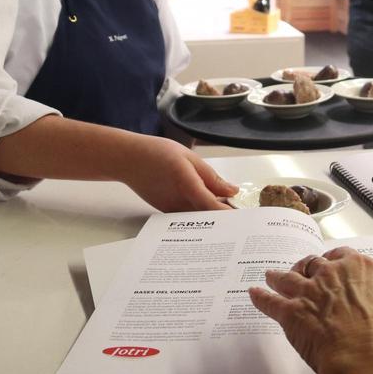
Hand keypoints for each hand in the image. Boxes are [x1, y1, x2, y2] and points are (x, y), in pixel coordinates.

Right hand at [119, 136, 238, 211]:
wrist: (127, 160)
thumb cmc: (156, 153)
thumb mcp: (189, 158)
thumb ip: (211, 177)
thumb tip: (232, 191)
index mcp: (187, 185)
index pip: (212, 206)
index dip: (230, 214)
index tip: (245, 218)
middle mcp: (178, 202)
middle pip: (207, 217)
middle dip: (224, 218)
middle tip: (241, 214)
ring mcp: (171, 210)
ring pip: (198, 219)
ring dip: (212, 217)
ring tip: (228, 211)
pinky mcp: (166, 212)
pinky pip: (188, 217)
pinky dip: (199, 214)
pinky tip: (207, 208)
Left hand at [249, 247, 372, 373]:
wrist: (363, 362)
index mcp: (361, 269)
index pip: (342, 255)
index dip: (334, 261)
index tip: (331, 264)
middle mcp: (332, 274)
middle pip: (313, 263)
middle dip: (306, 268)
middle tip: (303, 272)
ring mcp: (309, 291)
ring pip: (288, 277)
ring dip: (279, 277)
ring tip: (272, 276)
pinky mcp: (290, 311)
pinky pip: (270, 301)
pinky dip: (260, 297)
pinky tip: (254, 294)